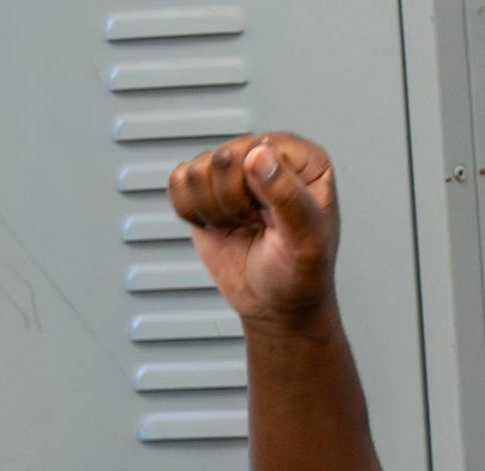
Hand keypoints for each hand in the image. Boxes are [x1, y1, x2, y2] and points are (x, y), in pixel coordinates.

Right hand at [167, 132, 339, 327]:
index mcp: (304, 161)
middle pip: (223, 158)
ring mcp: (233, 168)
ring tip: (243, 227)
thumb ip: (287, 196)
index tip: (276, 215)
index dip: (260, 189)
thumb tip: (257, 155)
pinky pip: (177, 184)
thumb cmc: (301, 273)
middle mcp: (268, 156)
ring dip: (215, 211)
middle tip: (259, 225)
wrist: (277, 306)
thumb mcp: (306, 241)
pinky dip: (194, 214)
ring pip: (196, 171)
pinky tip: (221, 226)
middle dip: (234, 203)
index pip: (262, 150)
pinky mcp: (204, 185)